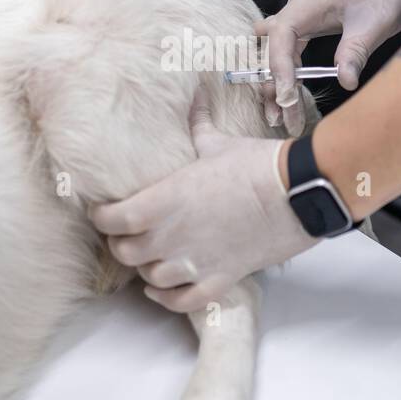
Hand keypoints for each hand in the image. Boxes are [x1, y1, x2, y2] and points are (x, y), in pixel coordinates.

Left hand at [89, 90, 317, 312]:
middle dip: (121, 243)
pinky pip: (180, 301)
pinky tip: (161, 289)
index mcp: (164, 200)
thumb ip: (197, 127)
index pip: (111, 220)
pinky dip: (166, 298)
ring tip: (149, 257)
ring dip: (145, 268)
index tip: (105, 210)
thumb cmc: (257, 165)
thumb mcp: (219, 143)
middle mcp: (171, 236)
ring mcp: (194, 262)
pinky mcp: (218, 279)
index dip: (103, 217)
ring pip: (149, 278)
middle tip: (126, 233)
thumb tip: (194, 97)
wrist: (297, 193)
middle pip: (124, 253)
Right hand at [257, 0, 400, 133]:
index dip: (279, 69)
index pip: (281, 36)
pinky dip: (290, 67)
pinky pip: (291, 43)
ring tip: (282, 113)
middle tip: (280, 118)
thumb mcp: (377, 22)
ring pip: (279, 47)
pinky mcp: (311, 14)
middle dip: (273, 82)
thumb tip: (346, 82)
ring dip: (278, 78)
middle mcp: (299, 1)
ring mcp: (303, 7)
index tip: (287, 99)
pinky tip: (292, 91)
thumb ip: (356, 51)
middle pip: (273, 45)